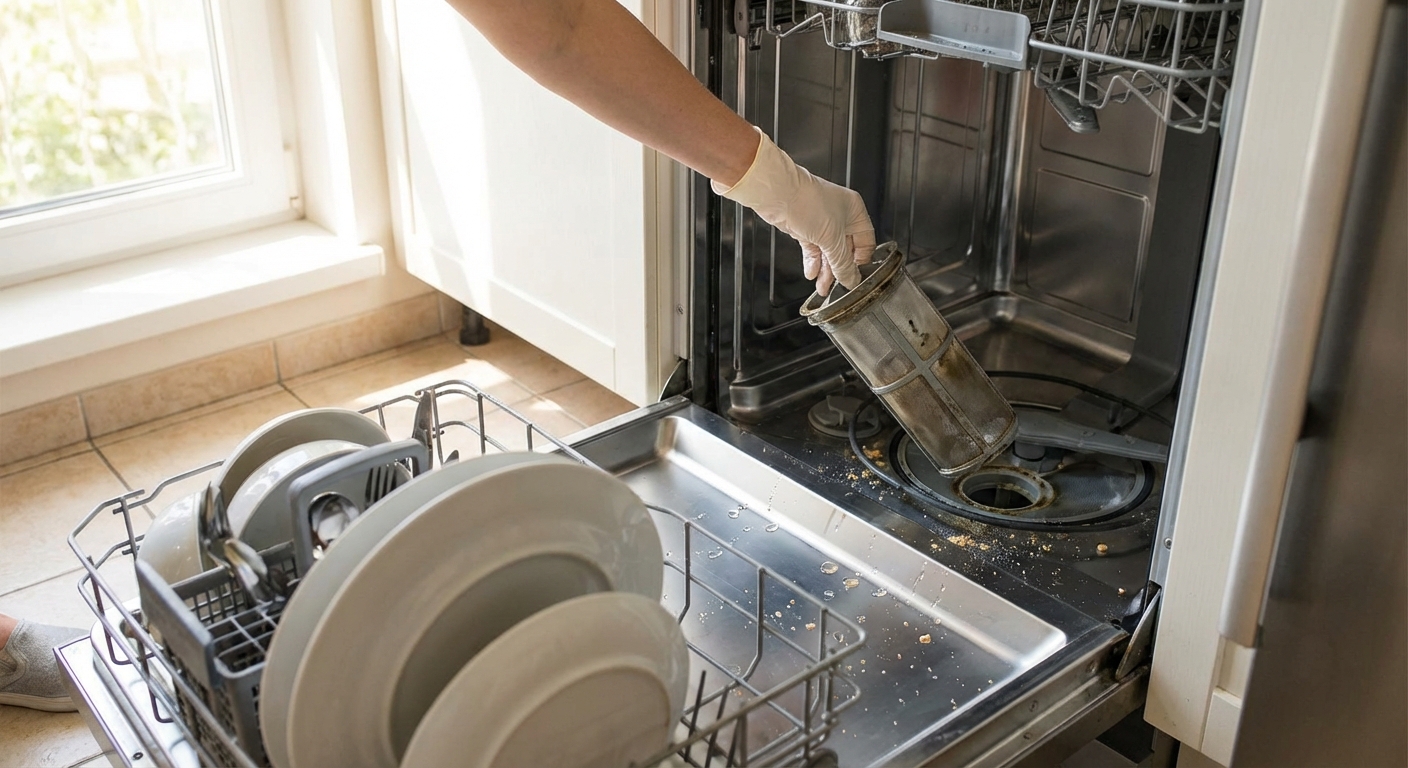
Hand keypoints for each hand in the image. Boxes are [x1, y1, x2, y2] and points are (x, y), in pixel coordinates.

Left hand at [712, 128, 875, 295]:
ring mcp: (821, 221)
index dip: (861, 260)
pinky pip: (813, 249)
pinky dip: (813, 262)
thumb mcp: (832, 239)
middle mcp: (840, 215)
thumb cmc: (807, 202)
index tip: (855, 276)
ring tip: (822, 286)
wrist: (778, 194)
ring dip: (825, 270)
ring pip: (828, 251)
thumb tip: (850, 279)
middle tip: (838, 286)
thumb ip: (842, 263)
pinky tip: (812, 273)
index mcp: (854, 211)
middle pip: (845, 249)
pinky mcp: (804, 227)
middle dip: (840, 268)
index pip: (866, 241)